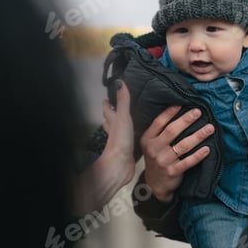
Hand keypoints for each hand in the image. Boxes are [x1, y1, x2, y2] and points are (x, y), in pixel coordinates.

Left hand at [74, 80, 134, 214]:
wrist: (120, 166)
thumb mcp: (123, 117)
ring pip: (119, 130)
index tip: (110, 95)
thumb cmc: (120, 140)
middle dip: (113, 113)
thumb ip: (123, 101)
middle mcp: (115, 131)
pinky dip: (132, 136)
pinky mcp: (128, 150)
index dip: (108, 102)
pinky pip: (130, 140)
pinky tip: (138, 136)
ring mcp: (121, 141)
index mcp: (112, 122)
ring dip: (123, 125)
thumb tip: (120, 82)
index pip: (108, 109)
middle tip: (119, 106)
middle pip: (111, 120)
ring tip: (131, 119)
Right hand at [141, 107, 214, 202]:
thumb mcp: (152, 144)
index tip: (182, 103)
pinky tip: (207, 149)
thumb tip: (178, 110)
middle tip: (198, 112)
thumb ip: (160, 131)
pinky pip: (188, 162)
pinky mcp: (172, 172)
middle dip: (186, 120)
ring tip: (209, 128)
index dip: (170, 112)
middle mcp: (154, 149)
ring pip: (183, 146)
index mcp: (148, 139)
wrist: (155, 184)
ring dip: (198, 136)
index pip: (159, 122)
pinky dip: (198, 155)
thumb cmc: (157, 158)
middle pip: (171, 131)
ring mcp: (163, 161)